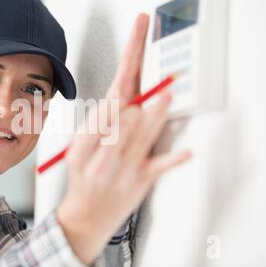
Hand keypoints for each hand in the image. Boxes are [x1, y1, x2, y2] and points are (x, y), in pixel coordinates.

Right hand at [56, 13, 191, 265]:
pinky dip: (172, 161)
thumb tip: (117, 100)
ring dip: (154, 118)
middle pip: (124, 117)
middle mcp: (104, 152)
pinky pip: (157, 169)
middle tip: (154, 75)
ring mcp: (123, 168)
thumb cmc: (83, 179)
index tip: (133, 49)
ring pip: (140, 137)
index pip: (108, 98)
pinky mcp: (140, 182)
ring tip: (165, 97)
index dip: (123, 70)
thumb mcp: (78, 149)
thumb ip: (97, 124)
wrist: (84, 217)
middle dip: (137, 95)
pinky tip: (187, 152)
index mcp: (88, 139)